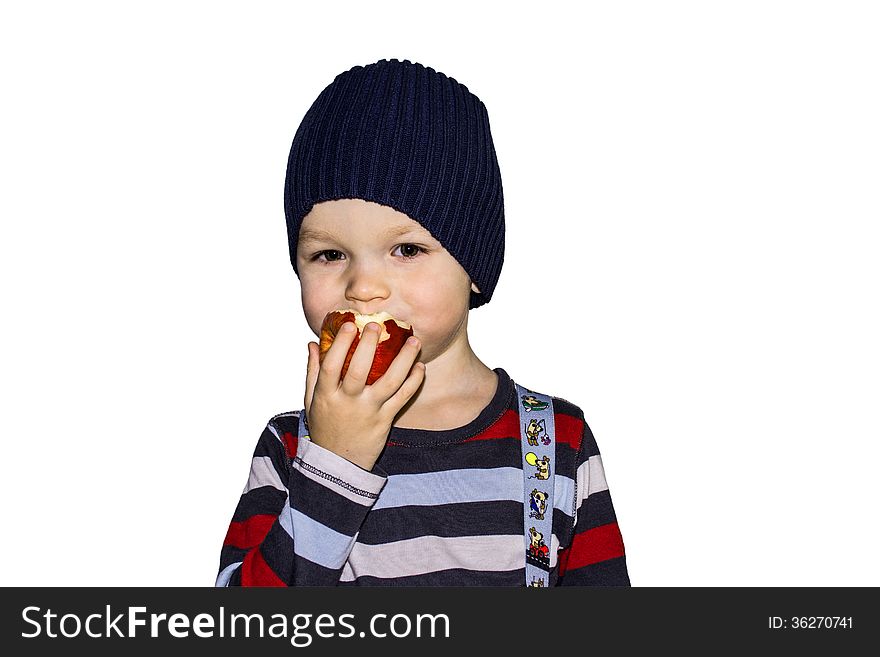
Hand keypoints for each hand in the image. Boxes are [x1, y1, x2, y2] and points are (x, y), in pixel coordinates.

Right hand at [303, 321, 424, 470]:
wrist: (339, 464)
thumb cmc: (325, 428)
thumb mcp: (310, 402)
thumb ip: (312, 372)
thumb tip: (312, 343)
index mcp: (326, 396)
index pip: (331, 366)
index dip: (340, 345)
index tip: (350, 325)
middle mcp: (347, 402)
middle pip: (358, 371)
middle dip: (368, 346)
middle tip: (377, 325)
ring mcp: (368, 411)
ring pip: (389, 383)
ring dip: (403, 361)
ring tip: (414, 341)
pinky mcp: (385, 421)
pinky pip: (402, 399)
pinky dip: (413, 382)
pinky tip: (420, 367)